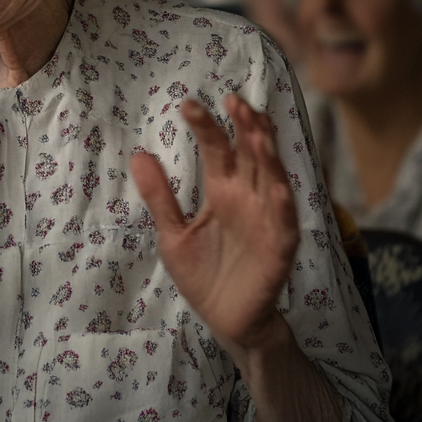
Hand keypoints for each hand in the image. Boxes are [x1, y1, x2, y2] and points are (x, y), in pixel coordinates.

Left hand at [130, 93, 299, 355]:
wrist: (226, 321)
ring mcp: (267, 219)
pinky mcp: (279, 247)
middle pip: (249, 153)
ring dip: (268, 155)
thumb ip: (159, 196)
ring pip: (272, 178)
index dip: (206, 126)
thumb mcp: (172, 233)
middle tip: (234, 100)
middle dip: (245, 126)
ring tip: (258, 129)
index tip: (187, 104)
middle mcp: (247, 197)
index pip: (216, 148)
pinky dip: (283, 204)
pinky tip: (279, 187)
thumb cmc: (203, 273)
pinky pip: (284, 222)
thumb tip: (137, 154)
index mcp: (222, 190)